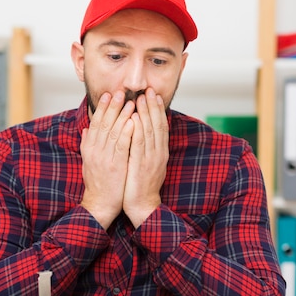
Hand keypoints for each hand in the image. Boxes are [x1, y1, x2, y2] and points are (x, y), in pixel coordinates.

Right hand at [80, 91, 134, 228]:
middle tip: (120, 91)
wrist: (100, 204)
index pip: (96, 123)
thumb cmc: (98, 183)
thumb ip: (87, 144)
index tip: (109, 94)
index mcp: (90, 148)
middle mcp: (95, 151)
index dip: (102, 108)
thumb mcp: (89, 162)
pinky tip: (132, 121)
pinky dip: (127, 132)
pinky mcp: (116, 166)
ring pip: (114, 132)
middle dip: (113, 106)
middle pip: (105, 124)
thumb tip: (87, 129)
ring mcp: (105, 158)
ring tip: (131, 102)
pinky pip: (122, 146)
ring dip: (123, 115)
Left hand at [123, 88, 168, 227]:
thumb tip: (140, 132)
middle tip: (149, 90)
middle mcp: (158, 153)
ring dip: (146, 113)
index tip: (154, 95)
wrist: (142, 206)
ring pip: (149, 131)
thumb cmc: (140, 186)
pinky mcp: (141, 165)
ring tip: (141, 98)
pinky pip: (139, 144)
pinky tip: (135, 118)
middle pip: (157, 125)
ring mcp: (151, 159)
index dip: (157, 110)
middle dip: (153, 106)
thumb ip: (143, 148)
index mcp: (160, 153)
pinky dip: (138, 130)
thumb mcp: (145, 164)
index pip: (160, 126)